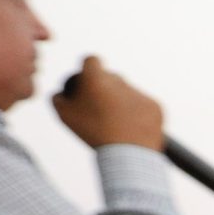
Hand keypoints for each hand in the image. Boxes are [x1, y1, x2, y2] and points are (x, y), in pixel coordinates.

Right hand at [53, 57, 167, 151]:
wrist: (127, 154)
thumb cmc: (91, 133)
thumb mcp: (64, 115)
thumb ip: (58, 97)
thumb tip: (61, 93)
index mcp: (97, 78)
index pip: (91, 60)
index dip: (88, 69)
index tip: (88, 80)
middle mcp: (120, 81)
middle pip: (111, 78)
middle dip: (105, 89)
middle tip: (100, 109)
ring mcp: (140, 92)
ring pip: (128, 93)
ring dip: (121, 103)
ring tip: (116, 124)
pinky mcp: (155, 105)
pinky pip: (143, 106)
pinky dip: (137, 115)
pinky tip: (131, 129)